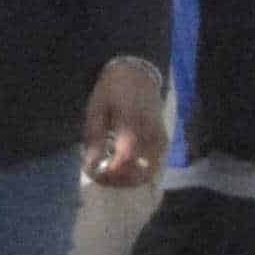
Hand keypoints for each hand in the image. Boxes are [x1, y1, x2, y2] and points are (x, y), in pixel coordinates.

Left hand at [84, 56, 168, 187]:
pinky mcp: (163, 143)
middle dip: (117, 180)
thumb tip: (92, 167)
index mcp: (133, 125)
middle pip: (139, 173)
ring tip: (108, 170)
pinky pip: (151, 167)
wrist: (138, 75)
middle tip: (99, 174)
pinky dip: (135, 172)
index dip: (109, 174)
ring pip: (147, 174)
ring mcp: (160, 141)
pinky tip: (120, 164)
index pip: (126, 161)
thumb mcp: (97, 110)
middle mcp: (152, 136)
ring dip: (127, 178)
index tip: (93, 172)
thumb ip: (95, 140)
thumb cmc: (113, 90)